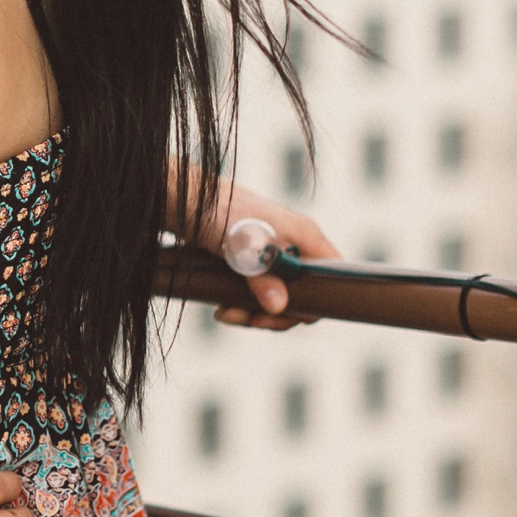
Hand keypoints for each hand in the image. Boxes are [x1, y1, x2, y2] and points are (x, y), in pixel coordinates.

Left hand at [201, 179, 335, 329]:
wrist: (183, 197)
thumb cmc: (217, 211)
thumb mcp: (242, 246)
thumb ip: (262, 276)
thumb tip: (278, 307)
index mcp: (305, 235)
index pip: (332, 276)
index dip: (315, 301)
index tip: (281, 313)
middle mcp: (295, 243)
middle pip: (303, 292)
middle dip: (275, 313)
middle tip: (247, 319)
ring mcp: (275, 251)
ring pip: (279, 295)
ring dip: (254, 311)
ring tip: (226, 313)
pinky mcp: (254, 258)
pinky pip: (259, 289)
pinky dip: (244, 302)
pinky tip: (224, 306)